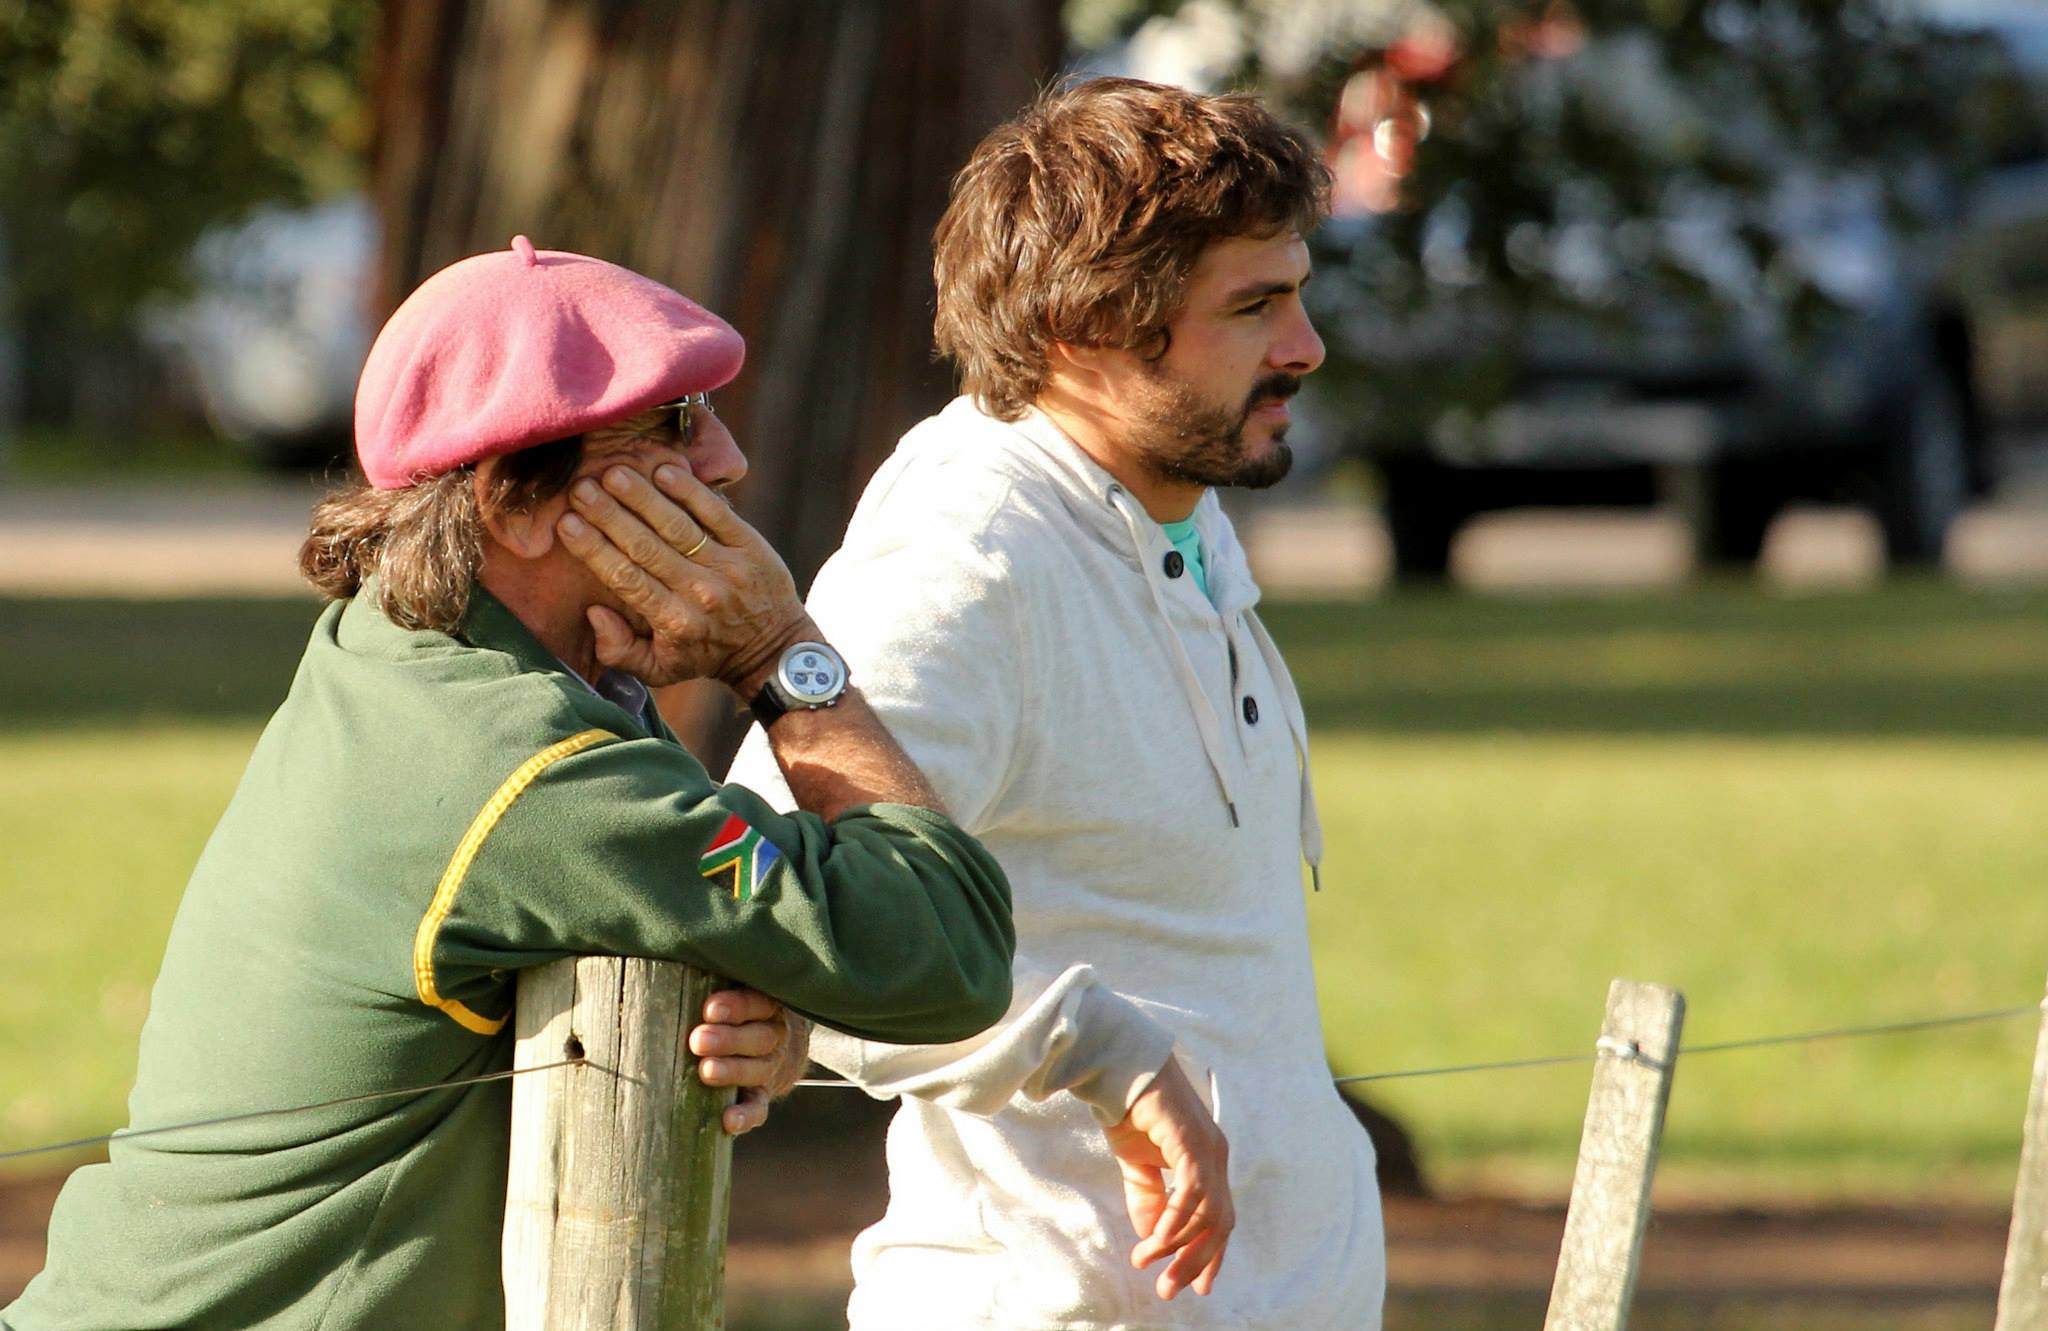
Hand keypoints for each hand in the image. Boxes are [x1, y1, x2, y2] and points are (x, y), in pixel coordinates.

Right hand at [556, 462, 811, 690]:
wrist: (772, 649)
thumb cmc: (706, 654)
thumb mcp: (660, 670)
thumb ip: (619, 650)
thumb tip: (594, 612)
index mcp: (673, 622)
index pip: (625, 578)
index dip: (594, 549)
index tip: (566, 522)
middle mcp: (699, 593)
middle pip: (645, 547)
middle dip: (609, 515)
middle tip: (580, 488)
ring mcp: (727, 566)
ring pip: (677, 526)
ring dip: (644, 497)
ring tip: (614, 473)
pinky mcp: (751, 546)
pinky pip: (717, 514)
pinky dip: (691, 492)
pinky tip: (664, 471)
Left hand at [688, 987, 810, 1134]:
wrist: (781, 1046)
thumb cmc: (736, 1011)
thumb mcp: (732, 989)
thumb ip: (704, 980)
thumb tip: (647, 959)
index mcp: (766, 1004)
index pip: (758, 1002)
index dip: (737, 1006)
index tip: (709, 1009)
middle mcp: (773, 1035)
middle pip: (758, 1037)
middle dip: (728, 1039)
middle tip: (698, 1040)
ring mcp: (770, 1067)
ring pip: (758, 1070)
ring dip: (733, 1071)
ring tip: (706, 1071)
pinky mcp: (762, 1095)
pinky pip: (759, 1107)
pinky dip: (746, 1116)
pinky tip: (728, 1120)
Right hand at [1102, 1057, 1232, 1299]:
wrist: (1120, 1070)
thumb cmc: (1131, 1111)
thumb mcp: (1138, 1165)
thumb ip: (1149, 1199)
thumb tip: (1152, 1238)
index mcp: (1209, 1162)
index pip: (1220, 1219)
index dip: (1211, 1255)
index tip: (1197, 1288)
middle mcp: (1216, 1156)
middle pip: (1220, 1223)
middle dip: (1195, 1261)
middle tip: (1167, 1289)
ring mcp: (1208, 1148)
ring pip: (1206, 1212)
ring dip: (1177, 1244)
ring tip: (1146, 1260)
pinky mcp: (1191, 1140)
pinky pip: (1191, 1191)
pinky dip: (1176, 1219)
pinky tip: (1157, 1238)